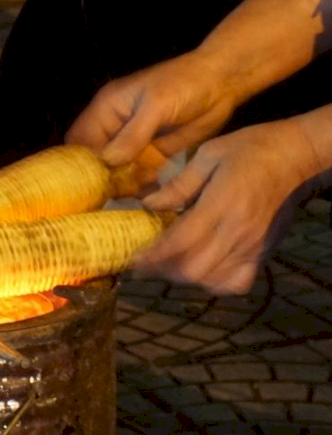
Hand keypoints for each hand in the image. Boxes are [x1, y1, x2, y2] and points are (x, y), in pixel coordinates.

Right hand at [66, 51, 239, 189]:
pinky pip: (139, 177)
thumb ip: (132, 135)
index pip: (80, 140)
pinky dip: (140, 188)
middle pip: (95, 160)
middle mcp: (115, 128)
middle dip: (99, 177)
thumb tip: (108, 162)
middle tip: (107, 195)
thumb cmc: (185, 83)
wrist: (223, 83)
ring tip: (129, 197)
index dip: (80, 161)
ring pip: (116, 172)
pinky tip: (147, 197)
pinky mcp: (153, 155)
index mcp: (107, 110)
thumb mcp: (156, 106)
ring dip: (120, 185)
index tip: (86, 181)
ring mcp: (134, 144)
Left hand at [136, 118, 320, 294]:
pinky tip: (202, 268)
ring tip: (170, 263)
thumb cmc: (252, 150)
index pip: (180, 242)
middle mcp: (238, 231)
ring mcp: (252, 246)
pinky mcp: (262, 254)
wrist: (300, 158)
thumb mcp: (210, 154)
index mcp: (222, 204)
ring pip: (210, 280)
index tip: (133, 258)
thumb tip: (148, 205)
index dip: (152, 256)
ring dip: (184, 276)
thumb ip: (178, 184)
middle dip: (163, 269)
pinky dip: (213, 282)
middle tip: (147, 261)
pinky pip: (234, 283)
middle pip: (192, 269)